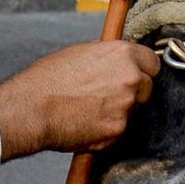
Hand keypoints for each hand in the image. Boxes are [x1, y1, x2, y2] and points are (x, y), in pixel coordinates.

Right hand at [0, 40, 159, 160]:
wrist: (31, 109)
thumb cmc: (47, 80)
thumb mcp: (80, 53)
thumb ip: (107, 57)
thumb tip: (116, 61)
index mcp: (123, 55)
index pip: (153, 62)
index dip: (143, 70)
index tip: (137, 75)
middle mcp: (130, 78)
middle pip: (146, 87)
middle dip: (132, 92)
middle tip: (107, 96)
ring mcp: (125, 106)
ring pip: (130, 111)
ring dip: (116, 112)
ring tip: (87, 109)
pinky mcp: (116, 130)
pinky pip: (117, 130)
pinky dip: (105, 130)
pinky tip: (84, 123)